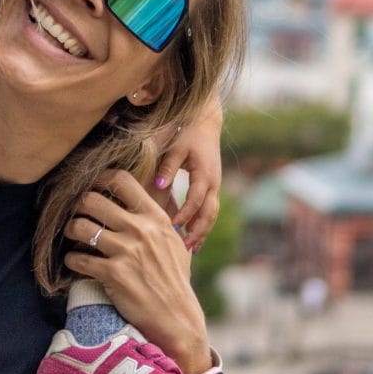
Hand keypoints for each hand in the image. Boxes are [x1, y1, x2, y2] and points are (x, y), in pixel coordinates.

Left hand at [62, 170, 209, 373]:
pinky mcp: (113, 274)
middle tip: (75, 214)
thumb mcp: (173, 242)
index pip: (122, 181)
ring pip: (80, 226)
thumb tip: (139, 198)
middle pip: (93, 200)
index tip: (89, 185)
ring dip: (70, 231)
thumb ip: (155, 220)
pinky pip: (78, 258)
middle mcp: (141, 230)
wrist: (176, 316)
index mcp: (156, 218)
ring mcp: (127, 252)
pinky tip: (75, 262)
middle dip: (77, 205)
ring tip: (72, 237)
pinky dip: (71, 259)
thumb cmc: (174, 278)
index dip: (99, 179)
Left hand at [154, 95, 224, 245]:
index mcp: (204, 173)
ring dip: (202, 231)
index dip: (186, 215)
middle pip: (209, 213)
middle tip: (185, 249)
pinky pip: (210, 211)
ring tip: (191, 249)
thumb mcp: (175, 147)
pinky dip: (203, 225)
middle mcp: (214, 182)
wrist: (205, 123)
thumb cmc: (187, 134)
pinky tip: (194, 238)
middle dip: (198, 231)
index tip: (173, 227)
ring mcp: (215, 186)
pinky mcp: (212, 187)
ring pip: (212, 214)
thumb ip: (167, 167)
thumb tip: (157, 185)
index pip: (196, 199)